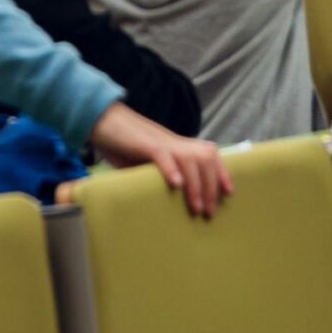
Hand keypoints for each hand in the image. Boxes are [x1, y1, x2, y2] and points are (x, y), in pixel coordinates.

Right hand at [89, 104, 231, 217]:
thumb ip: (159, 176)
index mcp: (176, 146)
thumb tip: (170, 200)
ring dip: (196, 184)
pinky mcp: (144, 143)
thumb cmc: (124, 145)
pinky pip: (162, 154)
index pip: (209, 154)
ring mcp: (160, 141)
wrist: (102, 120)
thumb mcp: (146, 163)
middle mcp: (173, 142)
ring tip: (196, 207)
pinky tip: (176, 185)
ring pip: (190, 158)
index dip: (222, 172)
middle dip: (212, 185)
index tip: (229, 193)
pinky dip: (171, 169)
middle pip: (206, 156)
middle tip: (209, 212)